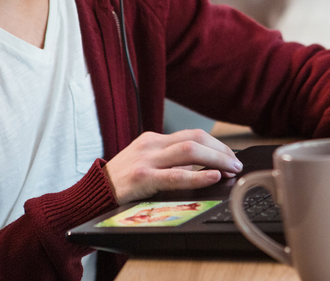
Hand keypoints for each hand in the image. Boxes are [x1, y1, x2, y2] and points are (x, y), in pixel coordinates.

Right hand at [104, 129, 243, 203]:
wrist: (93, 194)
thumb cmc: (121, 183)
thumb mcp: (146, 165)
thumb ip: (170, 164)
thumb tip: (204, 168)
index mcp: (153, 139)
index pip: (193, 135)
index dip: (217, 145)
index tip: (231, 156)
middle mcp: (151, 144)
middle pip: (195, 138)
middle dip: (221, 150)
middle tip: (236, 163)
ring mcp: (146, 159)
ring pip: (190, 150)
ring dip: (217, 159)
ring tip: (231, 169)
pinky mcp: (142, 177)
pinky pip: (176, 175)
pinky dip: (198, 176)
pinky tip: (213, 176)